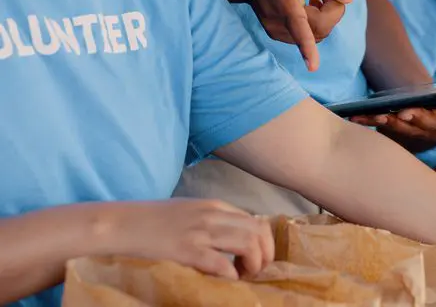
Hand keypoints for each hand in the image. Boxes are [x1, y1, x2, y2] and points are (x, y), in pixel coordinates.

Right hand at [109, 199, 273, 279]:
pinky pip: (222, 263)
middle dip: (265, 254)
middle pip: (258, 231)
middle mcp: (212, 215)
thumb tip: (235, 237)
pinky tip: (226, 280)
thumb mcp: (189, 211)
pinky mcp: (187, 250)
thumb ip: (213, 220)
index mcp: (215, 206)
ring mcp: (200, 232)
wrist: (119, 224)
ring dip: (254, 264)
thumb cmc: (151, 221)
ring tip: (243, 275)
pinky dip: (231, 274)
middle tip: (255, 270)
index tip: (257, 258)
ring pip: (248, 244)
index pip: (256, 220)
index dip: (263, 243)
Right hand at [231, 0, 353, 71]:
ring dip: (327, 15)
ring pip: (318, 34)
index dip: (307, 46)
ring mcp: (276, 30)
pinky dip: (318, 21)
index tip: (313, 66)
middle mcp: (276, 19)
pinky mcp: (279, 35)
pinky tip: (309, 4)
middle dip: (334, 9)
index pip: (296, 24)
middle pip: (321, 28)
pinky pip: (311, 36)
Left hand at [351, 58, 435, 151]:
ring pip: (403, 128)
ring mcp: (416, 131)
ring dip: (391, 122)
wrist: (435, 119)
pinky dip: (369, 120)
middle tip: (409, 111)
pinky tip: (355, 113)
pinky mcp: (396, 129)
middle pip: (429, 124)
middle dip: (419, 119)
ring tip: (382, 114)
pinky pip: (382, 126)